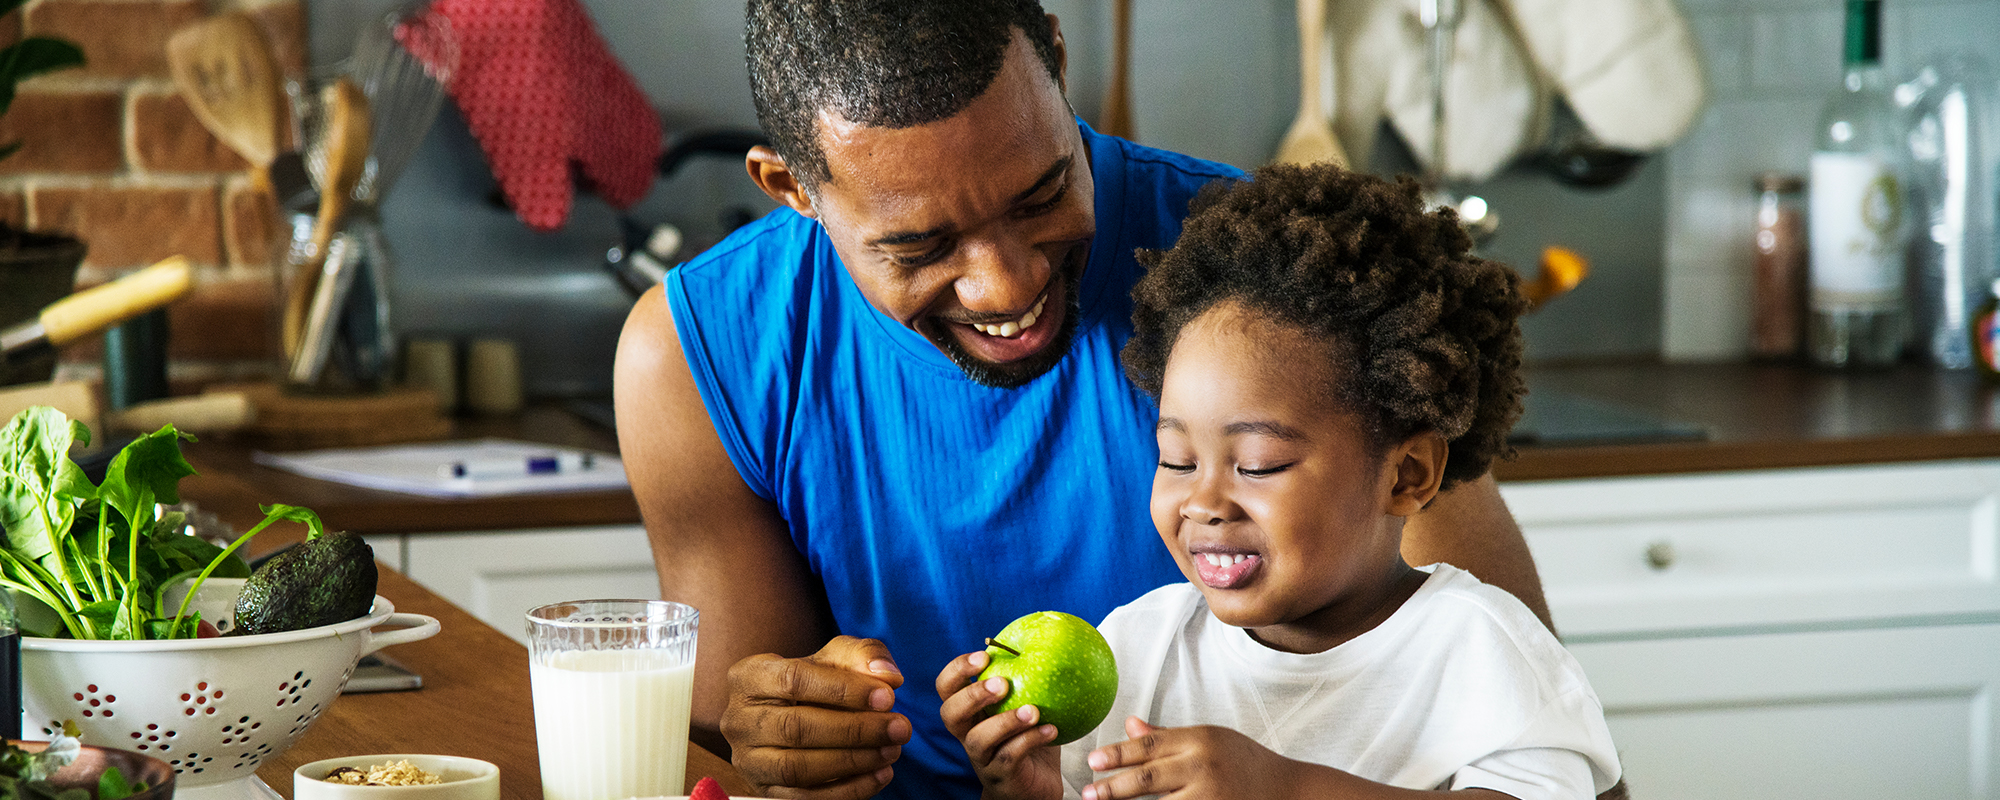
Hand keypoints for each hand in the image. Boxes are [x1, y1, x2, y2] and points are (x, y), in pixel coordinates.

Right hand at [721, 635, 912, 799]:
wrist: (793, 716)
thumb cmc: (817, 681)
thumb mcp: (837, 657)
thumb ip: (863, 656)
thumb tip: (887, 675)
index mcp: (750, 675)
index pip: (794, 680)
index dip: (844, 690)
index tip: (888, 696)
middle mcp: (739, 719)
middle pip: (796, 728)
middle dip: (855, 730)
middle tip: (899, 727)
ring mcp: (748, 760)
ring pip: (797, 768)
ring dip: (852, 761)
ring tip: (892, 751)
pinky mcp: (763, 791)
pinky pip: (803, 799)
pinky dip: (847, 790)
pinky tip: (880, 774)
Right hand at [937, 649, 1064, 799]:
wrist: (1035, 788)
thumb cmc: (1030, 742)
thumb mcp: (1028, 705)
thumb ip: (1030, 680)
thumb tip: (1050, 638)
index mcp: (970, 712)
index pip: (947, 687)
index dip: (957, 670)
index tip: (983, 655)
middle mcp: (969, 734)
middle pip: (950, 714)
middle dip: (972, 695)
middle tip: (1002, 683)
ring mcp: (982, 758)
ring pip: (979, 739)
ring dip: (1005, 722)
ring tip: (1033, 711)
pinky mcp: (1000, 777)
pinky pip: (1009, 758)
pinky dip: (1030, 741)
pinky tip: (1051, 730)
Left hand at [1080, 717, 1298, 799]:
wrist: (1288, 790)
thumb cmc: (1244, 762)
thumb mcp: (1209, 739)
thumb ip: (1167, 737)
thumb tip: (1129, 724)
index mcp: (1200, 739)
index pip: (1150, 746)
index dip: (1118, 753)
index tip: (1093, 761)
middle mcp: (1204, 767)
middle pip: (1148, 779)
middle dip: (1113, 787)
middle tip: (1088, 792)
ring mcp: (1211, 796)